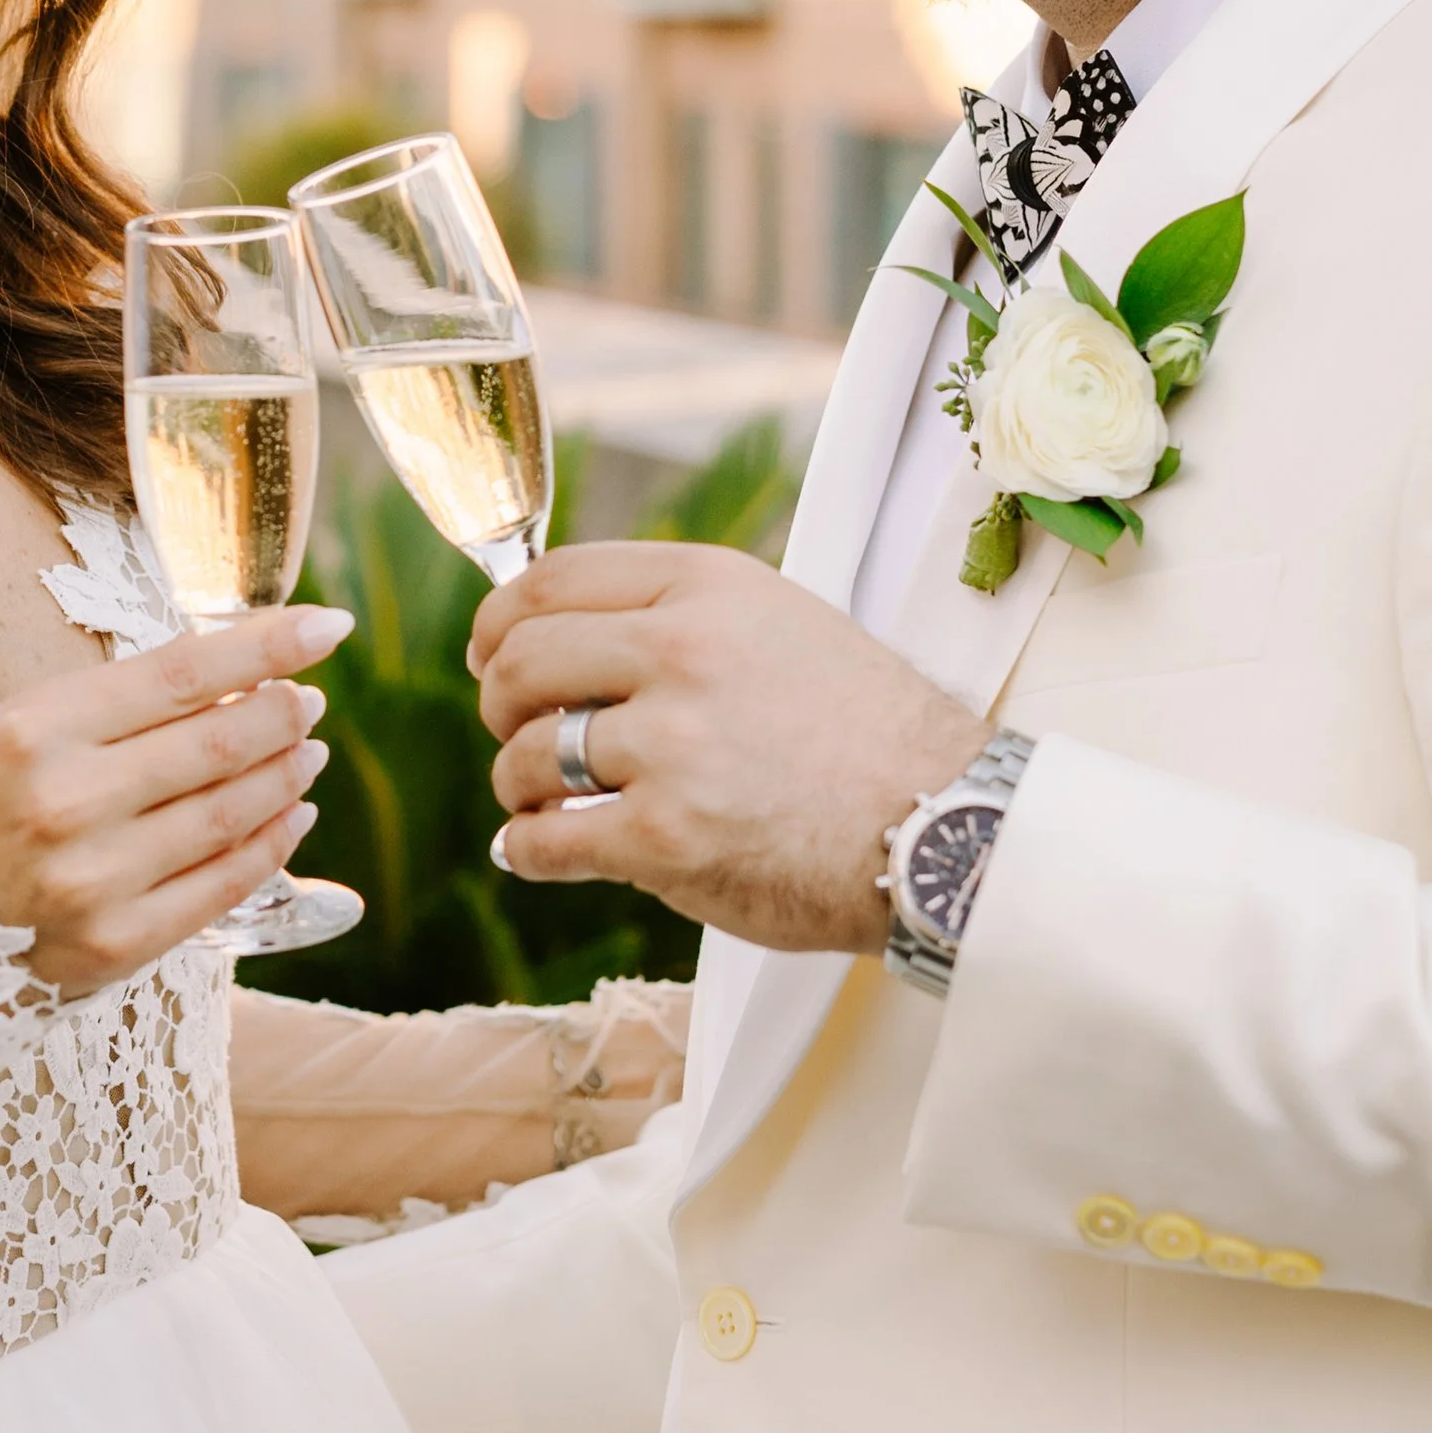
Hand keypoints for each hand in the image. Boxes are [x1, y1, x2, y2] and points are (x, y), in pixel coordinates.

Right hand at [0, 604, 352, 994]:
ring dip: (285, 776)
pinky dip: (270, 844)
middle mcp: (67, 801)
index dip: (268, 645)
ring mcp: (95, 879)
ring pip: (231, 813)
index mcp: (35, 729)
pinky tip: (291, 817)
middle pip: (219, 743)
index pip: (181, 673)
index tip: (325, 626)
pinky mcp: (116, 944)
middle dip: (284, 714)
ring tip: (305, 752)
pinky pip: (222, 885)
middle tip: (309, 701)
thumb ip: (114, 709)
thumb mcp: (14, 733)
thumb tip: (235, 679)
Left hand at [469, 543, 984, 953]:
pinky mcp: (666, 836)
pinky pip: (543, 840)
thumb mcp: (781, 625)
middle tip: (517, 735)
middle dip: (500, 706)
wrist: (942, 828)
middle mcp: (682, 652)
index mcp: (706, 589)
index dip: (499, 622)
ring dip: (520, 786)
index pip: (551, 580)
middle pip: (522, 661)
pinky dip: (526, 851)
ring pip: (525, 755)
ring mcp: (671, 745)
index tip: (490, 654)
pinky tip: (534, 852)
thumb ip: (682, 620)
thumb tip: (566, 637)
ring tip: (547, 804)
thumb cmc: (869, 738)